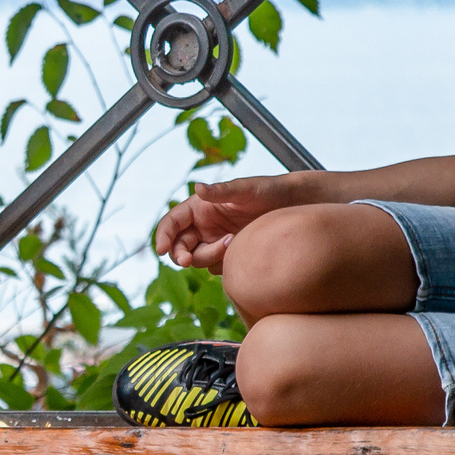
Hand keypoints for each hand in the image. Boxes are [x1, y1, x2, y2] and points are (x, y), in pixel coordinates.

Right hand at [153, 175, 295, 270]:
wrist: (292, 207)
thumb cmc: (267, 191)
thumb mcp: (245, 189)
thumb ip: (221, 191)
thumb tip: (198, 187)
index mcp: (199, 207)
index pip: (172, 223)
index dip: (163, 236)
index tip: (162, 250)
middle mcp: (203, 226)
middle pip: (179, 246)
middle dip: (180, 254)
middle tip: (188, 261)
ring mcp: (214, 241)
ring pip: (197, 259)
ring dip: (209, 256)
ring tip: (234, 241)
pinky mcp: (228, 255)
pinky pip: (216, 267)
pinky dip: (223, 264)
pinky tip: (240, 251)